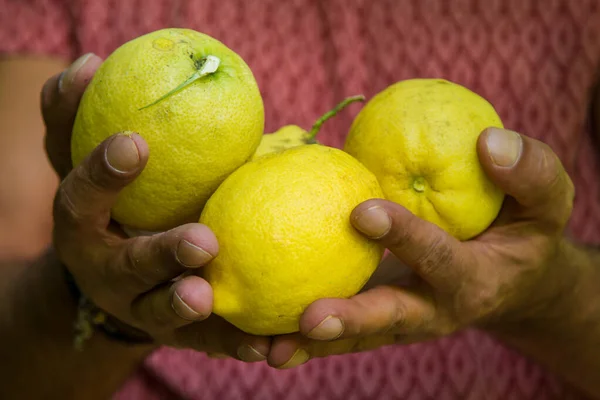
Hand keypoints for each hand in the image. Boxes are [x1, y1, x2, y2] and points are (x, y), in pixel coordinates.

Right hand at [43, 54, 269, 360]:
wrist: (108, 277)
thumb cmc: (108, 207)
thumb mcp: (85, 162)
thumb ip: (78, 118)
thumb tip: (88, 62)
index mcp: (84, 226)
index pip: (80, 197)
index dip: (102, 172)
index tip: (136, 142)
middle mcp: (107, 272)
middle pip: (129, 267)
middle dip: (160, 255)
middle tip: (201, 240)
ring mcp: (139, 307)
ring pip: (159, 312)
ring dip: (184, 306)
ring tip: (208, 296)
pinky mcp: (174, 333)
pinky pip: (204, 342)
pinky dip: (231, 345)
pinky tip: (264, 348)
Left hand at [267, 127, 574, 367]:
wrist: (511, 281)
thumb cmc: (525, 232)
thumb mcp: (547, 202)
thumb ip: (530, 173)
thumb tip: (489, 143)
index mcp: (472, 279)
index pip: (439, 258)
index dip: (406, 237)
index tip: (363, 211)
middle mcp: (433, 311)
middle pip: (390, 320)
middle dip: (351, 321)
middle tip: (309, 318)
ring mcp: (402, 322)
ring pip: (356, 337)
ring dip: (312, 344)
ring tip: (267, 348)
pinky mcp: (377, 320)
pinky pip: (339, 333)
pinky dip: (301, 336)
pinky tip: (259, 333)